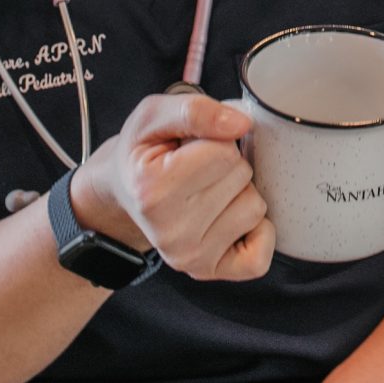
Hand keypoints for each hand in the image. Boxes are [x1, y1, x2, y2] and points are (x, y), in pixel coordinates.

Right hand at [74, 90, 273, 281]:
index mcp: (153, 189)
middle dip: (228, 164)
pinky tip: (228, 218)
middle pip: (241, 177)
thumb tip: (241, 124)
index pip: (224, 151)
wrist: (123, 194)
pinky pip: (259, 257)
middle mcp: (170, 231)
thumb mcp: (154, 116)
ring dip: (239, 193)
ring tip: (206, 191)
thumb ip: (196, 110)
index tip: (190, 147)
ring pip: (255, 208)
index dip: (214, 139)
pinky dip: (257, 232)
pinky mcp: (207, 271)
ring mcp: (189, 257)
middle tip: (197, 169)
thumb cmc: (142, 154)